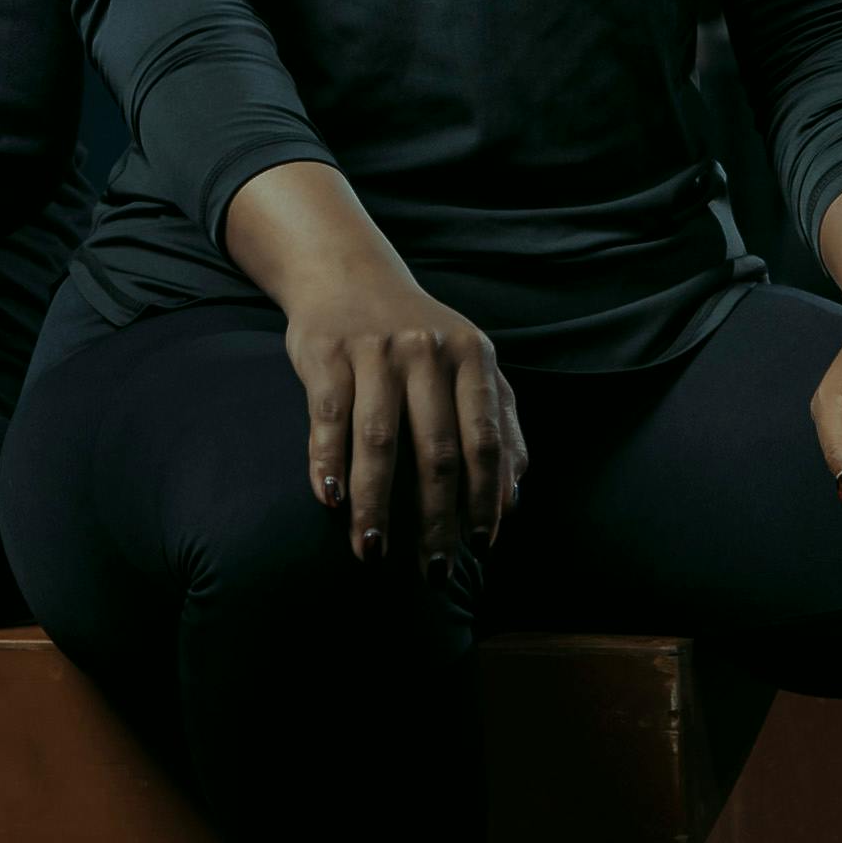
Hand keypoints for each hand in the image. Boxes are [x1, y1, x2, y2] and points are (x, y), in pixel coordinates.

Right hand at [279, 277, 524, 570]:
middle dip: (436, 519)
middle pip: (437, 451)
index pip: (486, 440)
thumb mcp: (471, 363)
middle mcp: (428, 352)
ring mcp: (375, 351)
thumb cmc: (417, 335)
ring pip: (379, 443)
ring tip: (372, 553)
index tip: (480, 546)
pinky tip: (329, 502)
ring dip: (375, 505)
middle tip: (431, 569)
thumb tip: (514, 499)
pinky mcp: (327, 355)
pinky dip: (327, 463)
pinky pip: (328, 419)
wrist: (346, 273)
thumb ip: (501, 422)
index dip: (486, 497)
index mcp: (473, 357)